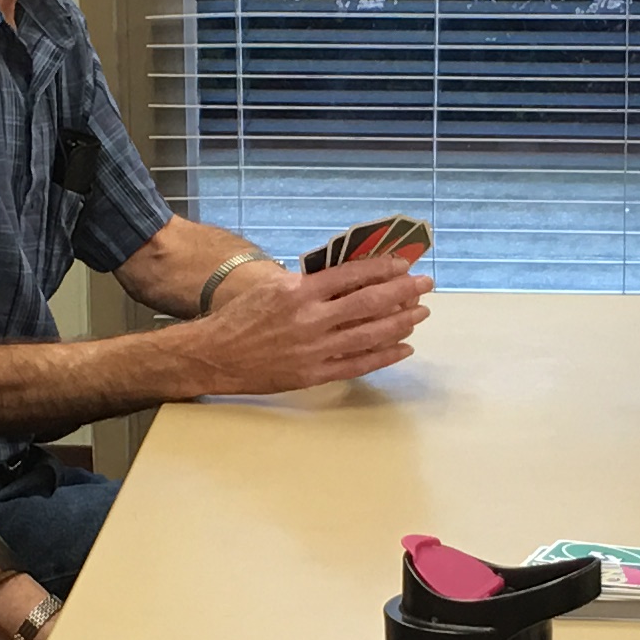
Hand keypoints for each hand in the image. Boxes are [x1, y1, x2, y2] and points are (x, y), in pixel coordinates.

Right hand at [188, 250, 430, 394]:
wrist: (215, 355)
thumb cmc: (241, 317)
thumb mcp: (273, 288)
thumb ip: (309, 284)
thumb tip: (349, 277)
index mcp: (299, 291)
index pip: (352, 275)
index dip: (383, 268)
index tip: (404, 264)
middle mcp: (310, 319)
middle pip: (369, 302)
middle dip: (403, 292)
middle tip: (425, 285)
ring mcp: (314, 349)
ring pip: (370, 334)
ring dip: (401, 322)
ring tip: (420, 314)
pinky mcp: (313, 374)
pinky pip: (358, 364)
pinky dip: (385, 355)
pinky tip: (404, 347)